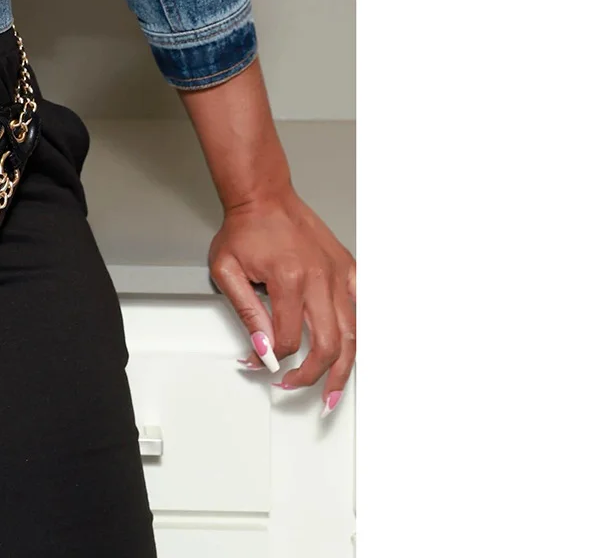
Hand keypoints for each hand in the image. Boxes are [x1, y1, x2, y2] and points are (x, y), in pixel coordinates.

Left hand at [208, 184, 355, 414]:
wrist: (263, 196)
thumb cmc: (245, 228)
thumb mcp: (227, 270)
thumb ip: (247, 313)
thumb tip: (261, 350)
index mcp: (289, 279)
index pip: (289, 340)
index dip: (273, 358)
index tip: (260, 363)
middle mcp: (320, 278)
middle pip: (328, 345)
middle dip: (312, 376)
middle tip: (295, 387)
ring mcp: (338, 274)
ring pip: (352, 335)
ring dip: (343, 369)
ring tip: (333, 392)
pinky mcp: (347, 268)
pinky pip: (362, 307)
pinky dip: (361, 333)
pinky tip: (355, 352)